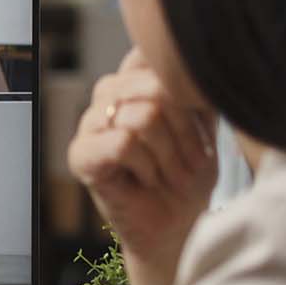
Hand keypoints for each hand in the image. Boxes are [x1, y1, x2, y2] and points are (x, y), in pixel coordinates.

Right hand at [67, 48, 217, 267]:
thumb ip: (196, 91)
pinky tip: (147, 180)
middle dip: (184, 129)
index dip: (183, 90)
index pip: (150, 57)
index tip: (198, 124)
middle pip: (153, 86)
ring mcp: (90, 126)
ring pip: (142, 116)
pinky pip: (123, 144)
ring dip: (169, 153)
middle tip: (191, 160)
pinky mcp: (80, 155)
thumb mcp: (205, 126)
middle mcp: (106, 97)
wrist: (176, 226)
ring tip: (172, 174)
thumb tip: (201, 67)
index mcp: (132, 83)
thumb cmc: (189, 177)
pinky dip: (146, 166)